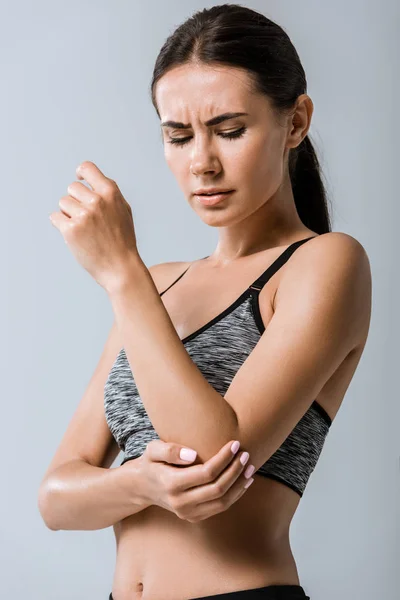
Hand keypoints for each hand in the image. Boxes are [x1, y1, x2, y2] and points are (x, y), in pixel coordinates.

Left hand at [49, 161, 138, 291]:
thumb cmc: (122, 240)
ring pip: (63, 203)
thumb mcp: (123, 210)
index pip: (88, 168)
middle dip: (76, 201)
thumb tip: (91, 180)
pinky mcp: (71, 229)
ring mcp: (83, 215)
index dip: (81, 173)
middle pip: (72, 188)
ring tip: (84, 229)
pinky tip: (75, 235)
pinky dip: (62, 225)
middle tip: (88, 219)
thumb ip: (109, 193)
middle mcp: (97, 201)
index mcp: (110, 193)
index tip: (79, 179)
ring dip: (69, 214)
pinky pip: (55, 217)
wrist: (120, 267)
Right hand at [127, 439, 254, 522]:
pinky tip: (244, 481)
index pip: (206, 472)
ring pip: (222, 502)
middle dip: (235, 470)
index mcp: (171, 484)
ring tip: (250, 467)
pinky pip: (220, 508)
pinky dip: (235, 495)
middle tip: (246, 454)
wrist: (142, 487)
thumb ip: (170, 449)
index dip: (224, 459)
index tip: (235, 444)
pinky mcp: (194, 518)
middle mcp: (180, 503)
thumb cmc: (151, 462)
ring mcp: (188, 513)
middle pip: (217, 488)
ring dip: (239, 485)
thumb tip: (193, 455)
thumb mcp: (153, 449)